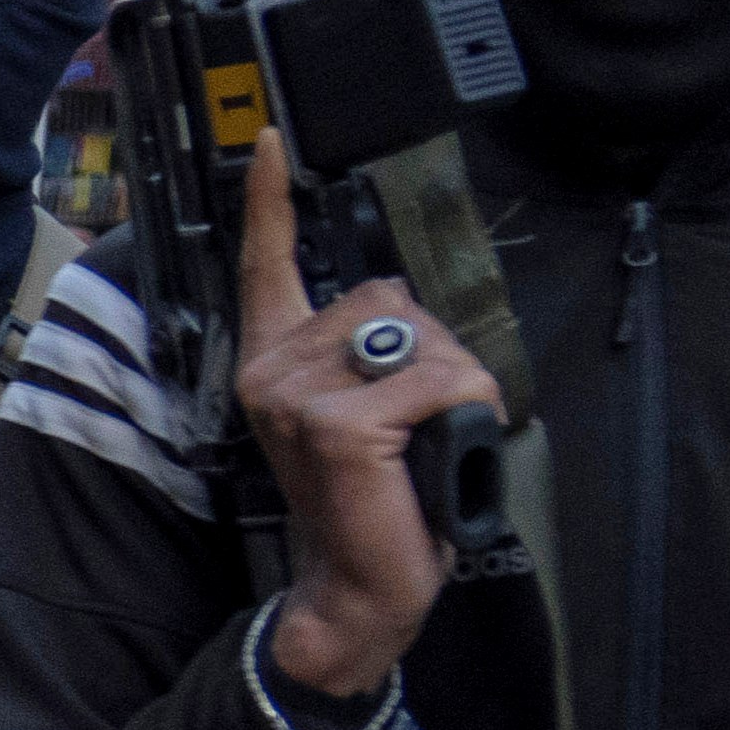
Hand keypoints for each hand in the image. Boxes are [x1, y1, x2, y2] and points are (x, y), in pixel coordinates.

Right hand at [228, 131, 498, 705]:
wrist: (358, 587)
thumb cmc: (371, 506)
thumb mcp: (357, 416)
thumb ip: (361, 356)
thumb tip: (401, 329)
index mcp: (274, 360)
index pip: (267, 265)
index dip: (270, 202)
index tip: (268, 142)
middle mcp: (274, 369)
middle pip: (385, 298)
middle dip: (426, 349)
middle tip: (414, 421)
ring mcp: (301, 395)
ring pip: (420, 340)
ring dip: (447, 385)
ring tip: (421, 444)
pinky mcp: (342, 424)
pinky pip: (439, 380)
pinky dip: (462, 412)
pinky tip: (434, 456)